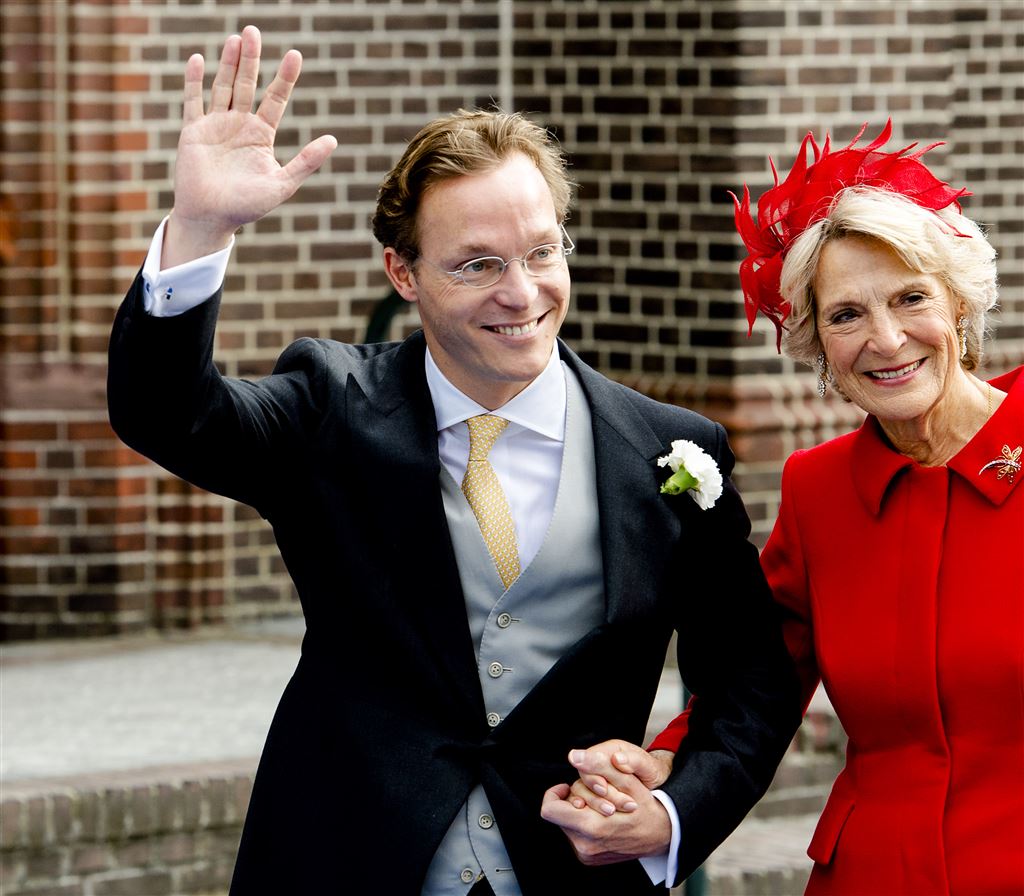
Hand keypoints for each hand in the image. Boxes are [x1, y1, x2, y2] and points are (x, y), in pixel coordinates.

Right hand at [164, 26, 336, 266]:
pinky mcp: (193, 132)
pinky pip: (193, 101)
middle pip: (247, 84)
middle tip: (254, 31)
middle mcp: (239, 125)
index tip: (295, 55)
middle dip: (251, 59)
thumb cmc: (247, 206)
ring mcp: (215, 126)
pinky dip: (194, 81)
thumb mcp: (282, 184)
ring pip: (222, 87)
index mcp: (261, 135)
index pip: (275, 99)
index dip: (284, 77)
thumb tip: (333, 140)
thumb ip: (306, 162)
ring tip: (235, 38)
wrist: (212, 219)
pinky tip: (198, 59)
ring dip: (228, 63)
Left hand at [539, 744, 673, 865]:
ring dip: (579, 811)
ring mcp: (587, 854)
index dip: (554, 794)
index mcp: (590, 827)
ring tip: (602, 807)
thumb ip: (598, 766)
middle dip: (573, 799)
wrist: (662, 834)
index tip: (565, 786)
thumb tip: (575, 756)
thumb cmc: (645, 808)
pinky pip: (575, 835)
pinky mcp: (589, 858)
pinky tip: (603, 819)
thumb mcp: (626, 782)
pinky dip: (584, 823)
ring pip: (567, 823)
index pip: (549, 809)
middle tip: (595, 796)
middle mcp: (585, 845)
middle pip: (560, 814)